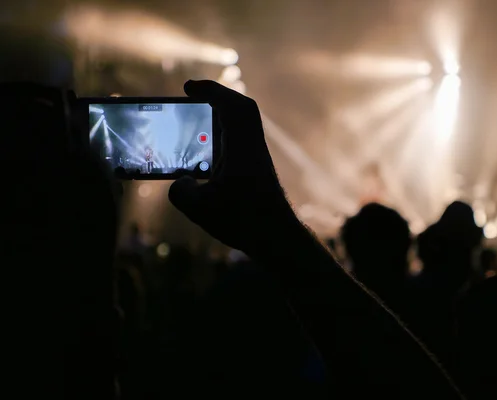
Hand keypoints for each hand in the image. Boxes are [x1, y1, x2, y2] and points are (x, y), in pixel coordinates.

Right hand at [169, 80, 298, 256]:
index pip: (233, 106)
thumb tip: (180, 183)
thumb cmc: (245, 222)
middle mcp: (253, 148)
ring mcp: (257, 159)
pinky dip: (224, 137)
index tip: (188, 87)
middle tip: (193, 97)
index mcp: (244, 148)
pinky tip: (207, 155)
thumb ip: (180, 191)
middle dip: (217, 98)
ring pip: (242, 126)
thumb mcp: (200, 209)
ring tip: (196, 123)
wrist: (278, 239)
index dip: (211, 90)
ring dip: (221, 118)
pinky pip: (240, 143)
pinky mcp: (257, 172)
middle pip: (241, 110)